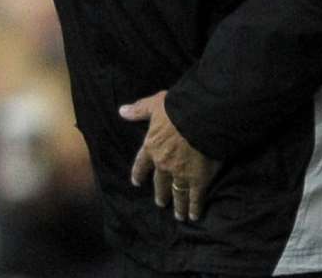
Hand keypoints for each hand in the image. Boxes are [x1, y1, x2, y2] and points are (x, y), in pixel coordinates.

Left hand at [120, 90, 216, 221]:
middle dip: (161, 194)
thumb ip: (139, 110)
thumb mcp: (154, 105)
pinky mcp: (199, 179)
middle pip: (161, 183)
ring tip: (178, 215)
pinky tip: (194, 215)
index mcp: (152, 147)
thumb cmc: (176, 109)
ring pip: (178, 193)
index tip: (136, 182)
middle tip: (160, 203)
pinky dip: (195, 207)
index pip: (142, 163)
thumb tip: (122, 111)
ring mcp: (181, 174)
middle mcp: (164, 164)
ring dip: (178, 205)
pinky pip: (195, 197)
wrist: (199, 118)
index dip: (139, 173)